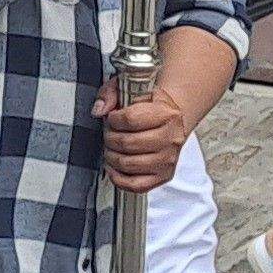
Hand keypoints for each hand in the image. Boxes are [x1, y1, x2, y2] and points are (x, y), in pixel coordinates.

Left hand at [96, 77, 198, 194]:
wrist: (174, 117)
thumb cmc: (151, 104)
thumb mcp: (131, 88)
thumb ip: (110, 93)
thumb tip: (98, 110)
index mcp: (167, 114)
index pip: (130, 120)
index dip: (113, 119)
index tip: (112, 118)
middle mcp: (171, 139)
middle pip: (126, 143)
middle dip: (109, 137)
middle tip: (109, 133)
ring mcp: (168, 160)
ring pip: (128, 164)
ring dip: (111, 156)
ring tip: (111, 147)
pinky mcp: (163, 175)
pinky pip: (135, 185)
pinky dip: (118, 178)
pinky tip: (113, 166)